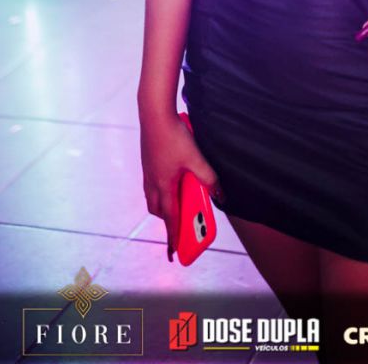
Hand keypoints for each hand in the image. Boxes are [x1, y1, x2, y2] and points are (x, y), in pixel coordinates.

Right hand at [139, 109, 223, 261]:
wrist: (154, 114)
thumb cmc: (174, 137)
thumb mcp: (196, 159)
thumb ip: (209, 178)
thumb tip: (220, 194)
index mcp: (163, 186)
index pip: (169, 218)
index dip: (173, 236)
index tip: (173, 252)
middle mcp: (152, 182)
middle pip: (158, 209)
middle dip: (168, 220)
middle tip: (179, 224)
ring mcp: (148, 172)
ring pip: (153, 197)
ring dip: (164, 204)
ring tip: (178, 201)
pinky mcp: (148, 162)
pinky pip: (152, 184)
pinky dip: (161, 189)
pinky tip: (172, 178)